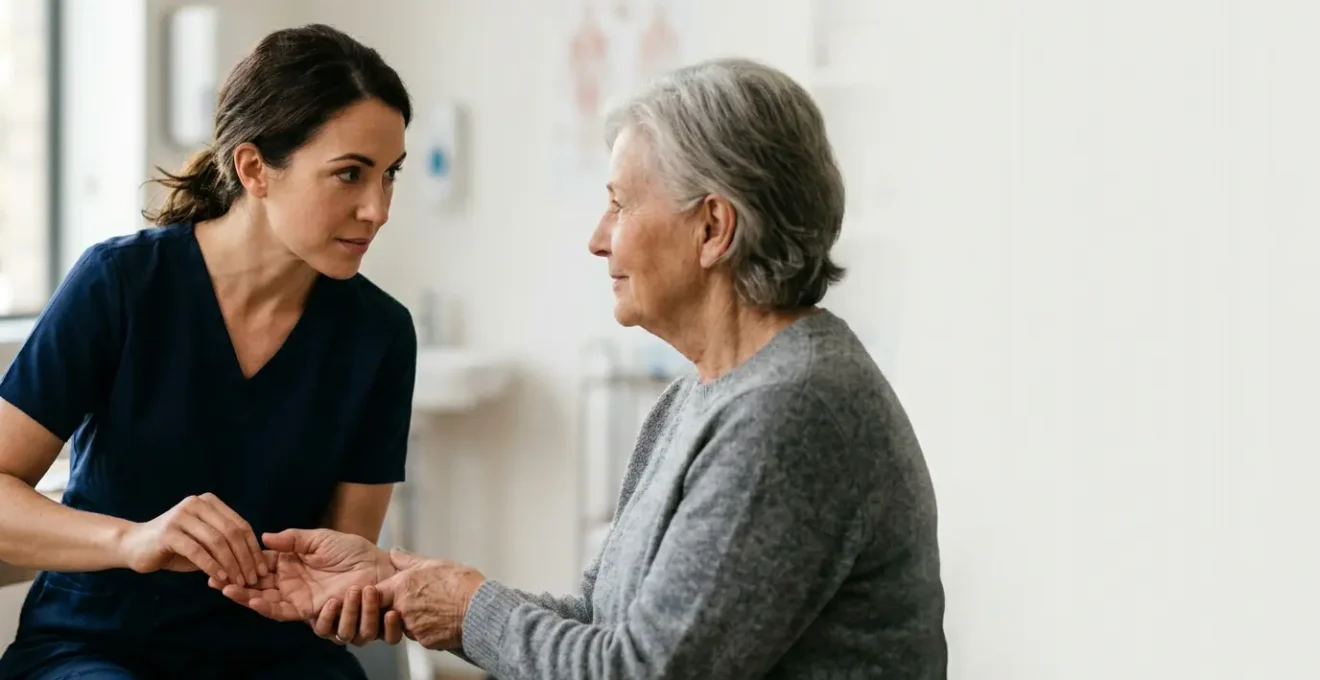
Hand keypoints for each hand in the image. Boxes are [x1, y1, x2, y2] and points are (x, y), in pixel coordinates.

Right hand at [117, 493, 265, 585]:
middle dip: (246, 558)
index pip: (240, 525)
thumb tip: (254, 564)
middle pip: (231, 532)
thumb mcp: (204, 543)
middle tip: (254, 579)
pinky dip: (211, 566)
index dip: (254, 548)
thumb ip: (225, 546)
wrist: (134, 545)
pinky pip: (197, 550)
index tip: (263, 569)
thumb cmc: (175, 547)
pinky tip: (220, 578)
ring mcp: (182, 516)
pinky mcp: (168, 532)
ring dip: (231, 564)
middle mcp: (197, 504)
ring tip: (239, 582)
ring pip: (216, 541)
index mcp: (210, 503)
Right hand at [211, 528, 394, 644]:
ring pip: (265, 600)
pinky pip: (283, 612)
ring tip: (228, 589)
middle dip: (234, 582)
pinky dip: (266, 607)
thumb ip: (292, 539)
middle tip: (213, 578)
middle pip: (256, 584)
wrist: (377, 568)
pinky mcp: (308, 609)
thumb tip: (263, 536)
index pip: (258, 563)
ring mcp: (297, 596)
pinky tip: (253, 599)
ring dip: (245, 596)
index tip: (218, 559)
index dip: (239, 562)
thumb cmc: (353, 550)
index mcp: (290, 561)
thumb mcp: (319, 538)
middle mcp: (290, 581)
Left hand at [375, 549, 485, 650]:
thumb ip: (408, 560)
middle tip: (417, 600)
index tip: (386, 592)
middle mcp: (402, 609)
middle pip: (387, 611)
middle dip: (396, 608)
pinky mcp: (424, 642)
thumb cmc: (460, 583)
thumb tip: (393, 553)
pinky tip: (442, 619)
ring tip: (435, 608)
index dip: (377, 594)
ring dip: (413, 619)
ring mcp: (412, 627)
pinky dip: (428, 630)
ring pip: (404, 625)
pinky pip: (420, 636)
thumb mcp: (434, 563)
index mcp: (401, 587)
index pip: (374, 594)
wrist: (480, 609)